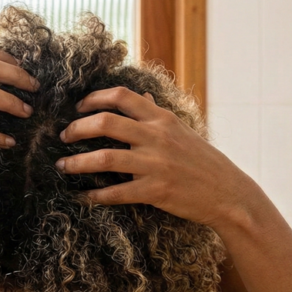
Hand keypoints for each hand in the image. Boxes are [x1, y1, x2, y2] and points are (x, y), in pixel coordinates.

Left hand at [56, 87, 261, 229]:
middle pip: (105, 122)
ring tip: (62, 167)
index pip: (121, 96)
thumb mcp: (182, 130)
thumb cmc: (203, 161)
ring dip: (77, 163)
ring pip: (104, 158)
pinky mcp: (155, 191)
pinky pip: (116, 192)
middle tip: (63, 137)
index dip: (94, 98)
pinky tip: (82, 196)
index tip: (78, 108)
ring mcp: (156, 164)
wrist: (228, 193)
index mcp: (162, 119)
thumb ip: (157, 113)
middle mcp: (157, 137)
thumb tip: (143, 95)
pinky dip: (94, 195)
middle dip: (77, 129)